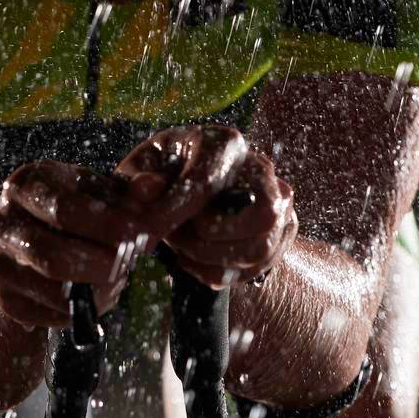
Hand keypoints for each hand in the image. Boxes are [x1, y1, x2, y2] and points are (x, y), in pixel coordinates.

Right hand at [0, 160, 153, 327]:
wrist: (20, 244)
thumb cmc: (69, 211)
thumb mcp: (94, 192)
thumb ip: (126, 191)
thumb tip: (153, 187)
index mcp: (26, 185)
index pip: (66, 210)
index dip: (109, 227)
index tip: (142, 237)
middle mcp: (2, 223)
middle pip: (55, 257)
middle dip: (103, 266)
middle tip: (130, 265)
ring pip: (54, 292)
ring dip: (97, 292)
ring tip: (118, 280)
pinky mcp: (4, 299)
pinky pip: (51, 315)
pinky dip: (82, 311)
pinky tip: (95, 295)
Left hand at [115, 125, 296, 288]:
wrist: (189, 189)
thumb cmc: (164, 173)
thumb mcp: (143, 169)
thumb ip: (137, 178)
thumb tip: (144, 188)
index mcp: (223, 143)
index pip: (208, 182)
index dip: (177, 211)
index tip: (152, 229)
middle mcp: (260, 168)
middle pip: (262, 216)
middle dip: (210, 240)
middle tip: (175, 239)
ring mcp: (277, 200)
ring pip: (261, 249)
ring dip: (213, 260)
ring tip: (181, 249)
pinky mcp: (281, 230)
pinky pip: (259, 268)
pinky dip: (221, 274)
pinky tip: (193, 263)